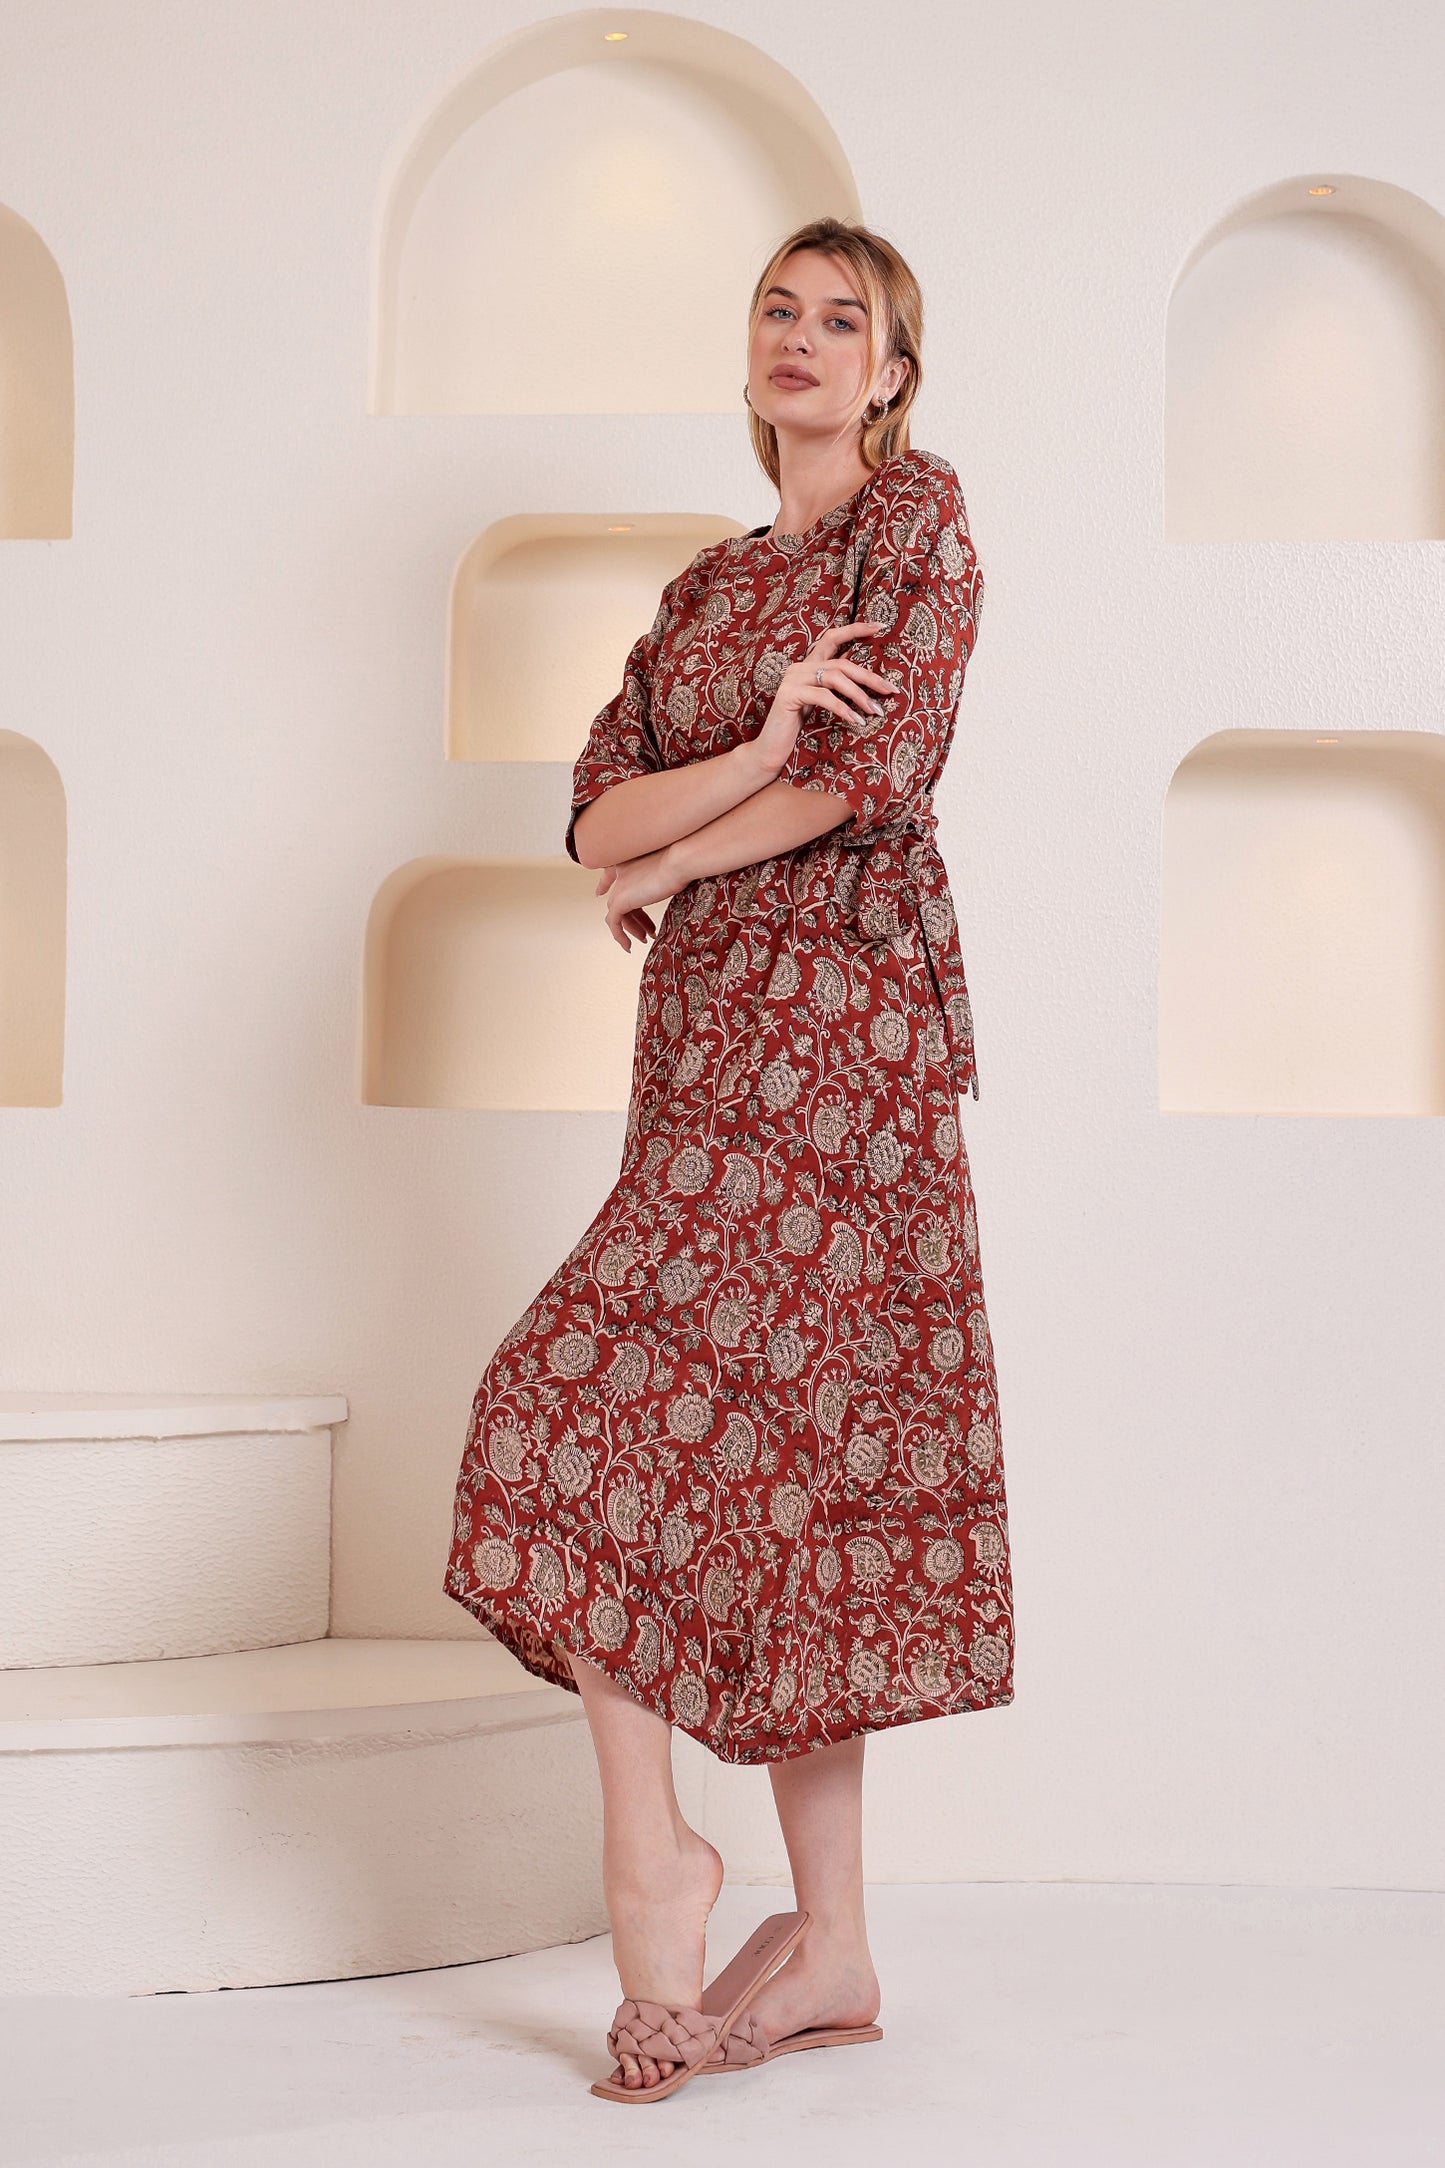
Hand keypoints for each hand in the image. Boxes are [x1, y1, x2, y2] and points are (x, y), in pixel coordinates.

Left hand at [595, 847, 682, 951]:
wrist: (679, 862)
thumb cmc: (681, 863)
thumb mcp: (669, 870)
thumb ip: (661, 879)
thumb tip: (670, 887)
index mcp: (628, 861)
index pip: (610, 874)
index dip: (604, 885)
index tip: (599, 892)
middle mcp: (620, 872)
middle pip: (619, 900)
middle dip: (633, 918)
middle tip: (646, 930)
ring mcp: (619, 887)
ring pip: (617, 913)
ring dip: (632, 928)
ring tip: (645, 938)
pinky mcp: (620, 900)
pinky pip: (614, 923)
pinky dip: (620, 936)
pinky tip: (628, 945)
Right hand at [747, 618, 896, 780]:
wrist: (771, 748)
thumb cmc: (797, 726)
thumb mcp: (820, 701)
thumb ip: (834, 685)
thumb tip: (859, 673)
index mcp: (808, 665)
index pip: (832, 638)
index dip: (855, 629)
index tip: (879, 626)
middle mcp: (799, 667)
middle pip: (842, 663)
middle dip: (869, 677)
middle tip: (889, 690)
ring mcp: (793, 679)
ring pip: (835, 678)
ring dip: (859, 695)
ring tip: (874, 711)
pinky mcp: (789, 694)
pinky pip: (823, 696)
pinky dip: (842, 708)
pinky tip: (855, 720)